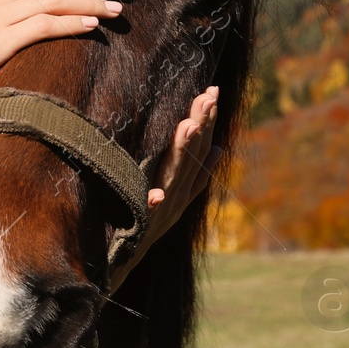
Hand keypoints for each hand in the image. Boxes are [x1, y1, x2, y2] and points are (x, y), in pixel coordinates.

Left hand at [110, 86, 222, 287]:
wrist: (129, 256)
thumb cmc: (151, 222)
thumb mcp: (180, 196)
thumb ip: (200, 174)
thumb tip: (219, 149)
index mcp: (185, 183)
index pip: (201, 145)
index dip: (208, 119)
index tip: (212, 91)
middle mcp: (179, 192)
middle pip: (193, 155)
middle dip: (201, 125)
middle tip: (207, 96)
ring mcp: (164, 208)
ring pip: (176, 176)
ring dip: (183, 153)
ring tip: (187, 126)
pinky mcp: (146, 222)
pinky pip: (149, 212)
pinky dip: (153, 203)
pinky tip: (156, 195)